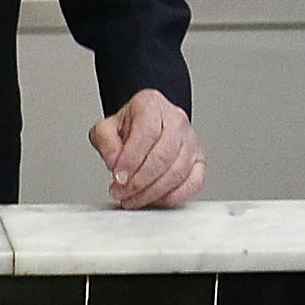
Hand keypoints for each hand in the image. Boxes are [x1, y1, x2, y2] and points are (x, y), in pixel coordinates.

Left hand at [88, 87, 204, 209]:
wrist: (144, 127)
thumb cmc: (128, 128)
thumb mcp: (105, 129)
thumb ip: (106, 144)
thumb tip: (116, 164)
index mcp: (151, 105)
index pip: (146, 133)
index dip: (131, 160)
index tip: (118, 177)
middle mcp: (176, 119)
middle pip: (163, 156)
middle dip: (139, 181)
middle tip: (121, 192)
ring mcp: (191, 140)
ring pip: (177, 172)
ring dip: (152, 192)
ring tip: (132, 199)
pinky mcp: (199, 160)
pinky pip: (193, 183)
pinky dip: (173, 196)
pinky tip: (154, 199)